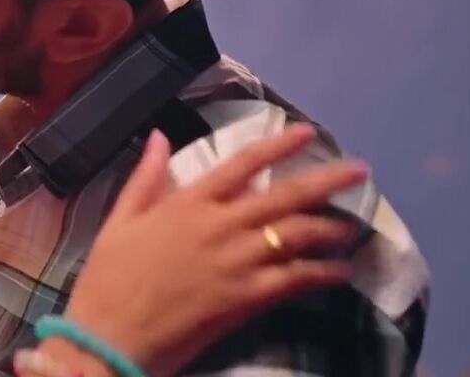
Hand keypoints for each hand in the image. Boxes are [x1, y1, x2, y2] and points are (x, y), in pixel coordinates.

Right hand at [56, 124, 366, 376]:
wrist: (110, 336)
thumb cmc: (109, 277)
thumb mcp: (119, 220)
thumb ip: (145, 177)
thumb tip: (159, 136)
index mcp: (187, 203)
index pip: (242, 163)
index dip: (278, 145)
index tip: (308, 133)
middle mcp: (219, 226)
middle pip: (285, 196)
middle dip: (327, 182)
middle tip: (360, 172)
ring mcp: (236, 262)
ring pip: (296, 236)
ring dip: (329, 228)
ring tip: (351, 226)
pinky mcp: (246, 298)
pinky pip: (295, 279)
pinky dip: (322, 273)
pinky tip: (340, 271)